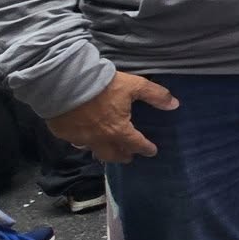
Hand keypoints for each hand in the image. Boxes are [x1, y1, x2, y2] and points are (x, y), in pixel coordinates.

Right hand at [47, 71, 173, 162]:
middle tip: (128, 157)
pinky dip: (82, 142)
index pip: (136, 143)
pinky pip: (76, 142)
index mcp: (118, 130)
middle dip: (123, 156)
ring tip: (107, 150)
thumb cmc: (102, 85)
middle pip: (113, 155)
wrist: (65, 82)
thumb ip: (155, 95)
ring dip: (103, 152)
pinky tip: (82, 139)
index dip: (146, 148)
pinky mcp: (63, 133)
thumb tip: (175, 104)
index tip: (152, 151)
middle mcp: (99, 139)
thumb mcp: (134, 85)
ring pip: (94, 150)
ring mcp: (80, 138)